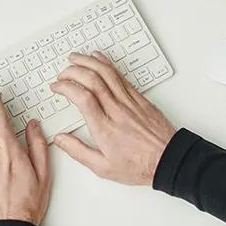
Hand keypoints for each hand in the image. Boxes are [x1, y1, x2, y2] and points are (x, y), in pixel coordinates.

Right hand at [50, 52, 176, 185]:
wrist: (168, 160)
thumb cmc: (139, 166)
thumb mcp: (103, 168)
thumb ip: (78, 151)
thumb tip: (60, 139)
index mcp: (105, 128)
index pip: (82, 98)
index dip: (66, 87)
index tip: (56, 86)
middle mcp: (117, 111)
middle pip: (92, 80)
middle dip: (73, 70)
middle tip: (62, 72)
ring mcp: (130, 102)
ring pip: (107, 73)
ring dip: (89, 61)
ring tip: (76, 58)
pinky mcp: (140, 98)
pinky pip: (121, 76)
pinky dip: (108, 65)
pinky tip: (99, 60)